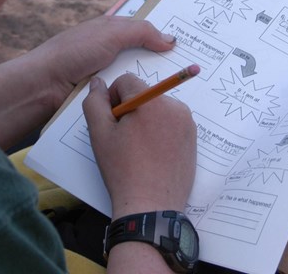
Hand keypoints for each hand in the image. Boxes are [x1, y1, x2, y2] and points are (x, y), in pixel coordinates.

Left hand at [34, 16, 175, 109]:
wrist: (43, 87)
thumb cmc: (73, 53)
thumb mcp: (111, 34)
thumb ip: (142, 32)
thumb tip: (170, 40)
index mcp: (111, 31)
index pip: (145, 31)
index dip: (164, 36)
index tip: (189, 45)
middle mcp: (111, 52)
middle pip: (144, 56)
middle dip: (163, 63)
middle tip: (192, 71)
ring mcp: (108, 75)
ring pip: (137, 79)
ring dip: (151, 85)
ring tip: (179, 92)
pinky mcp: (105, 97)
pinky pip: (127, 97)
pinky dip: (138, 99)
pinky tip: (156, 105)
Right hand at [83, 73, 196, 217]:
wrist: (152, 206)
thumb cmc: (123, 170)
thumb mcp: (100, 134)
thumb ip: (95, 103)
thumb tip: (97, 82)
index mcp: (150, 100)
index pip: (127, 81)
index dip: (113, 98)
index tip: (111, 121)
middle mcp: (173, 104)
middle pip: (144, 93)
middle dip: (130, 109)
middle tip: (123, 138)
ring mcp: (186, 121)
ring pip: (158, 107)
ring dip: (146, 119)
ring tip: (139, 149)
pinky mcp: (193, 136)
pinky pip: (172, 121)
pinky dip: (160, 130)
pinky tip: (152, 154)